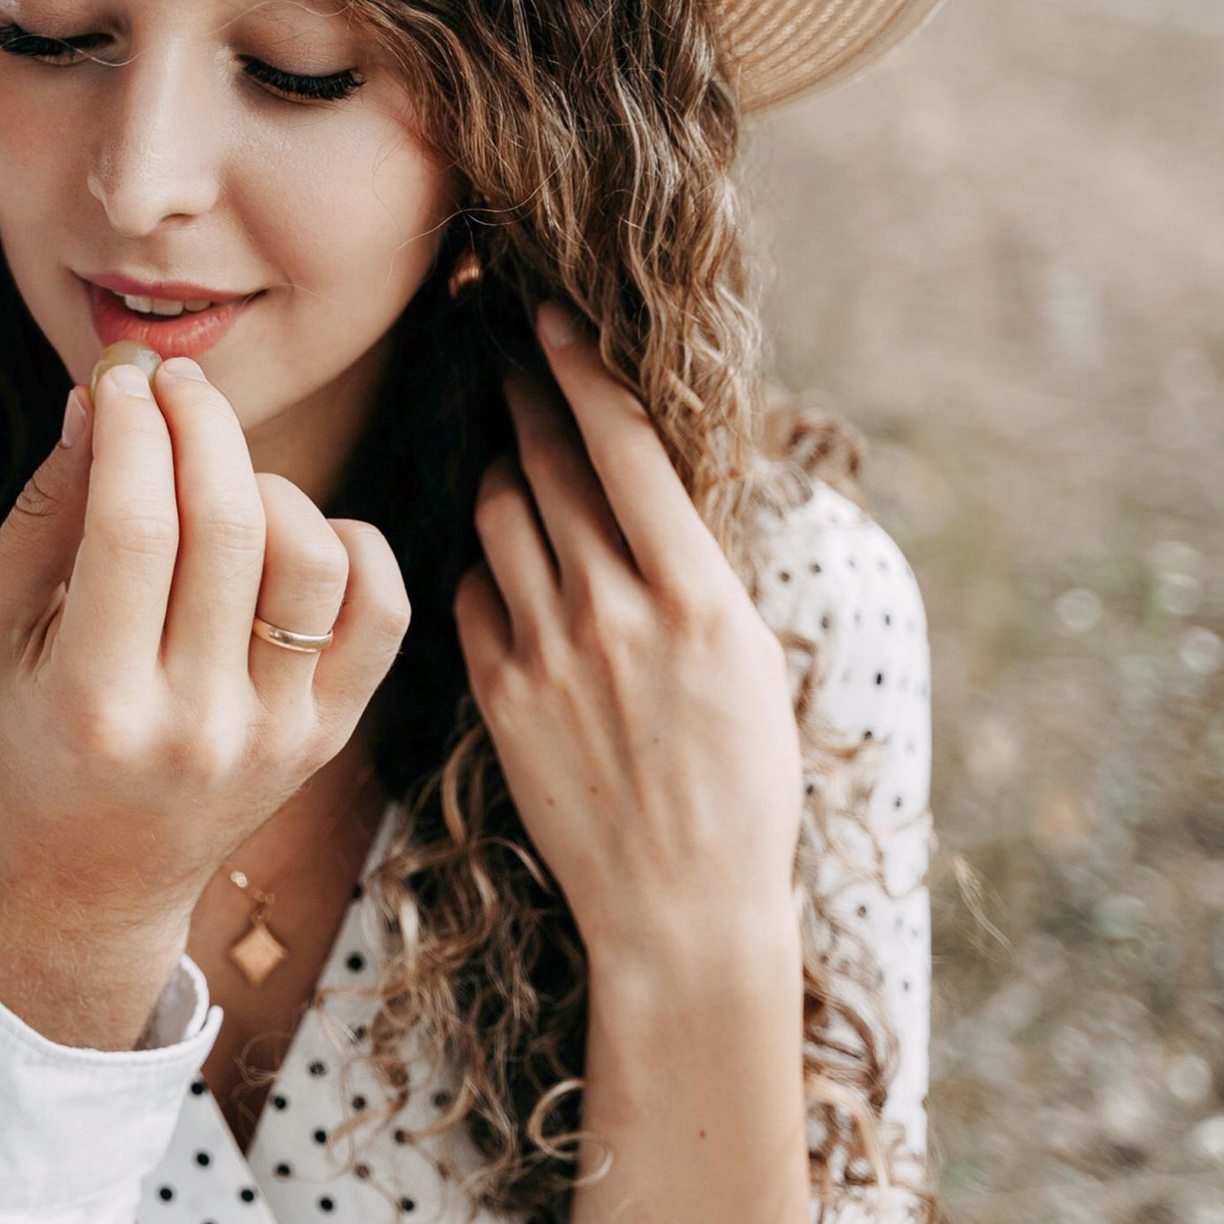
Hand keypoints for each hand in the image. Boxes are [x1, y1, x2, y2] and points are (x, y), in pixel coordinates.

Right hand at [0, 357, 408, 1048]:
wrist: (87, 884)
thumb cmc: (20, 741)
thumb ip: (44, 513)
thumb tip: (102, 398)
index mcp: (94, 702)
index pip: (132, 527)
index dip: (132, 427)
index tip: (121, 376)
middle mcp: (195, 725)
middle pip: (227, 525)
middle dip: (200, 423)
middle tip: (174, 382)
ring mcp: (275, 736)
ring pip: (312, 557)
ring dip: (267, 484)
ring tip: (218, 482)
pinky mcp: (328, 736)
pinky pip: (381, 609)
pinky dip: (350, 543)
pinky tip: (290, 534)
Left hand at [454, 305, 801, 968]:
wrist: (682, 908)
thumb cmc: (742, 785)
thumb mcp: (751, 660)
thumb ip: (694, 569)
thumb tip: (647, 484)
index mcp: (699, 596)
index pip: (623, 447)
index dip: (578, 368)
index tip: (545, 315)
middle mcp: (618, 612)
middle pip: (550, 464)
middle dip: (524, 391)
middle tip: (499, 338)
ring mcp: (550, 652)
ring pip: (500, 515)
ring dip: (502, 468)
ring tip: (507, 443)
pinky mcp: (499, 694)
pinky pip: (472, 592)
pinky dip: (486, 564)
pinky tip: (505, 560)